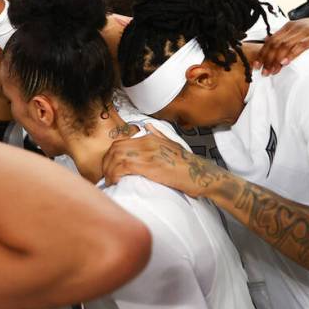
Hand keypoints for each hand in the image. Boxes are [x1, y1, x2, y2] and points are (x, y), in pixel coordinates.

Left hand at [101, 124, 221, 197]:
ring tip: (111, 181)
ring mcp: (147, 153)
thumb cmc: (188, 165)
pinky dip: (115, 174)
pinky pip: (123, 167)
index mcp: (150, 138)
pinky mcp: (149, 165)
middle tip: (106, 176)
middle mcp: (147, 142)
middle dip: (106, 164)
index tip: (109, 168)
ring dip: (109, 171)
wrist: (202, 175)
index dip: (110, 156)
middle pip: (114, 149)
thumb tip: (148, 126)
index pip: (120, 142)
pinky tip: (116, 182)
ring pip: (116, 157)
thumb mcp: (173, 145)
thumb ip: (159, 135)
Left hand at [254, 15, 308, 75]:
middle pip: (275, 44)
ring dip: (276, 60)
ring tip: (272, 71)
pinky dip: (291, 55)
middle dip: (267, 59)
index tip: (257, 65)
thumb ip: (286, 36)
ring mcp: (304, 32)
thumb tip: (269, 41)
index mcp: (289, 26)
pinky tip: (285, 62)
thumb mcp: (300, 30)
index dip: (262, 53)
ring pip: (285, 46)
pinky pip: (300, 46)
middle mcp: (294, 28)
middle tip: (263, 72)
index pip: (270, 40)